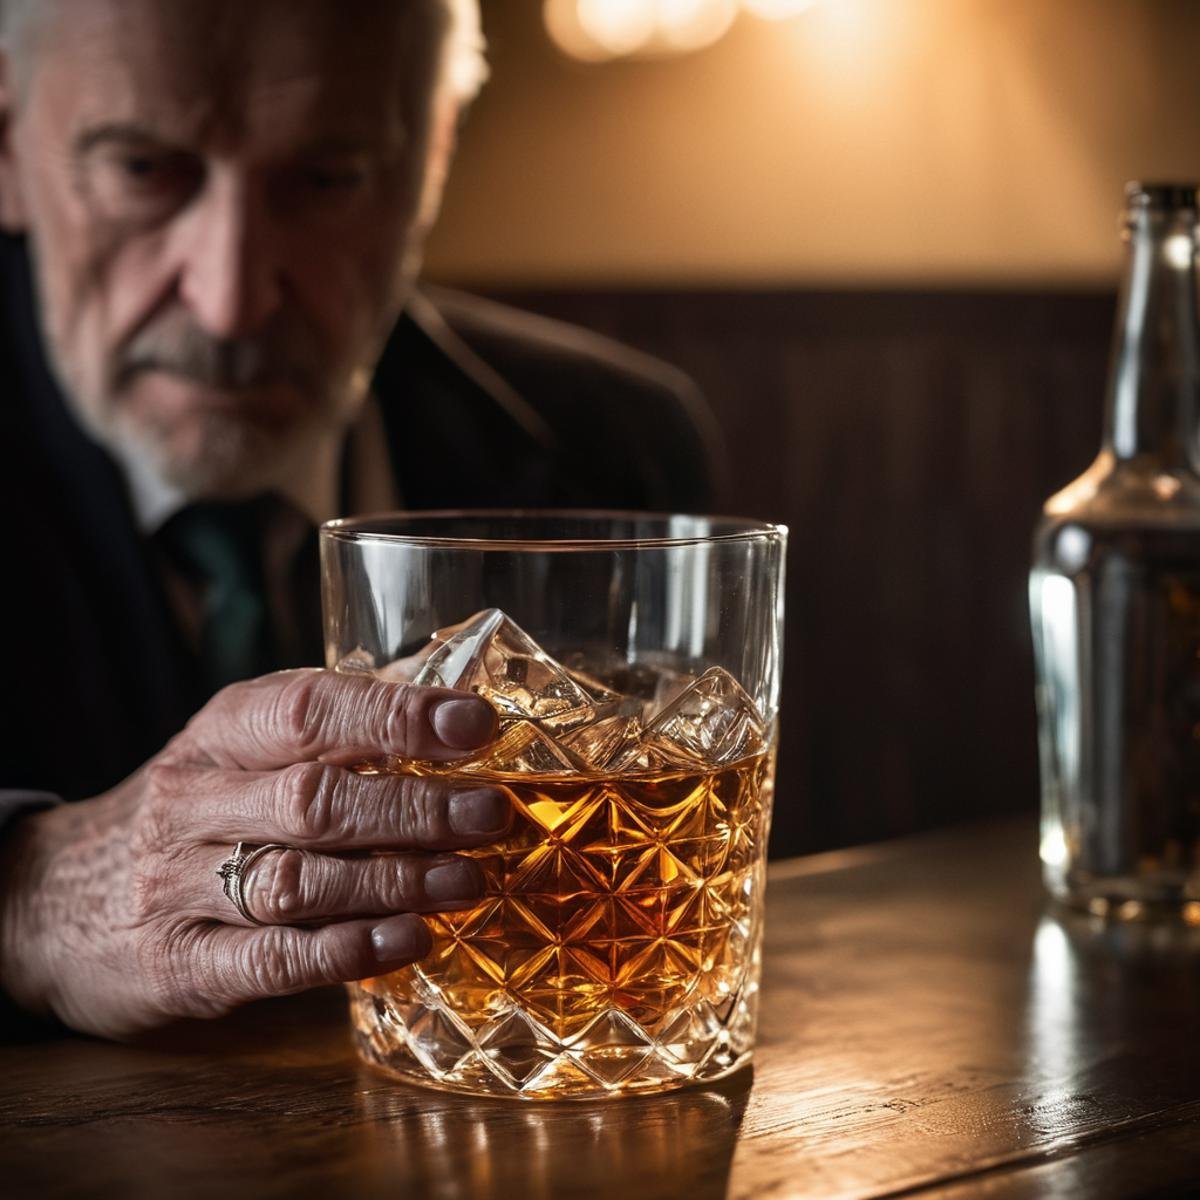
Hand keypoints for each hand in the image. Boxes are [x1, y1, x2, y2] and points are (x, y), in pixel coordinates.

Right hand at [0, 670, 502, 1038]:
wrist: (51, 896)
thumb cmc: (193, 810)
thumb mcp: (242, 748)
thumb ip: (333, 731)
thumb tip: (454, 704)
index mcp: (223, 733)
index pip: (312, 709)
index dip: (397, 715)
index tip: (475, 723)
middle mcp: (194, 801)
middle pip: (314, 800)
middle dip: (413, 807)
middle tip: (489, 815)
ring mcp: (180, 885)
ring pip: (296, 881)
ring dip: (392, 881)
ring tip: (467, 881)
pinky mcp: (178, 964)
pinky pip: (268, 959)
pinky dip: (343, 951)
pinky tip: (406, 942)